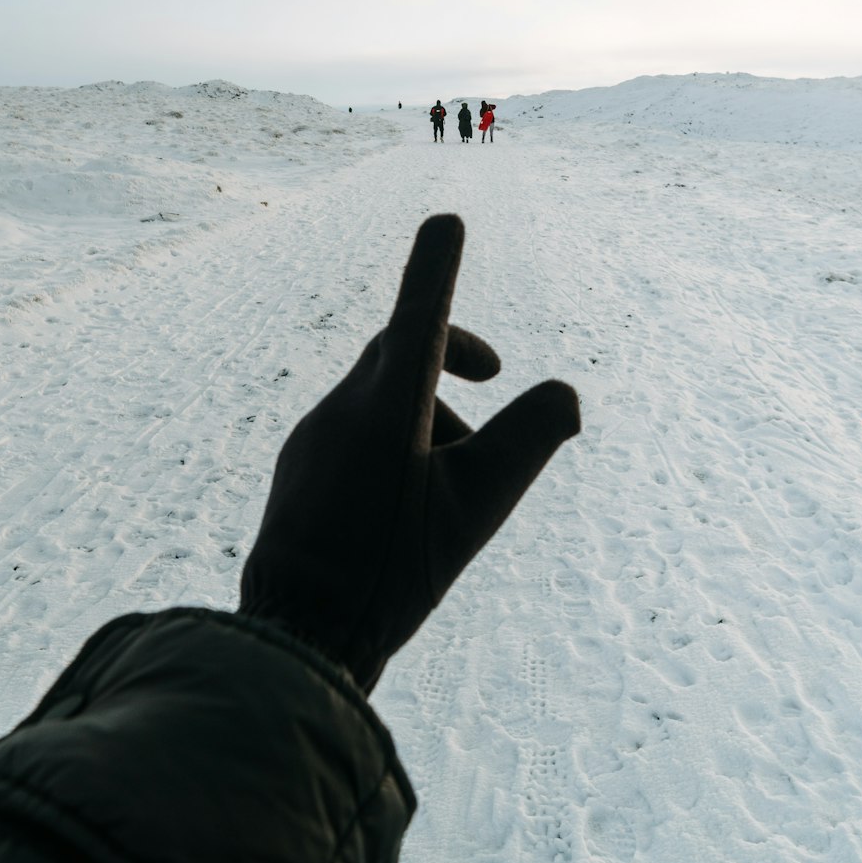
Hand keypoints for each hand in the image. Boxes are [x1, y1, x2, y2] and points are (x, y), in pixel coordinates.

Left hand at [239, 213, 579, 691]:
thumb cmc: (392, 571)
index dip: (436, 266)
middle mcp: (343, 407)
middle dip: (453, 352)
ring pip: (382, 396)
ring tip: (460, 486)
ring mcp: (314, 438)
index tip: (447, 223)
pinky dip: (396, 443)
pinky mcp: (300, 469)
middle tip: (496, 378)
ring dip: (430, 415)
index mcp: (388, 404)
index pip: (419, 314)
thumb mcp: (478, 508)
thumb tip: (566, 395)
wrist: (295, 638)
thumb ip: (529, 442)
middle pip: (402, 348)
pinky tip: (410, 511)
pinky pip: (355, 431)